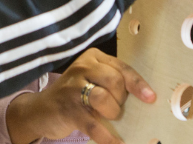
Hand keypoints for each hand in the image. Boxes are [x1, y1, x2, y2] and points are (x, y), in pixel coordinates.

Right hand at [5, 49, 154, 143]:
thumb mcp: (93, 80)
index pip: (121, 67)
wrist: (42, 110)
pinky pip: (93, 124)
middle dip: (120, 99)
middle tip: (115, 107)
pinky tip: (115, 142)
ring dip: (112, 113)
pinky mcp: (68, 109)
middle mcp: (82, 68)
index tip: (151, 98)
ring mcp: (72, 88)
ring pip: (103, 98)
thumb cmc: (76, 95)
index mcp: (93, 57)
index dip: (137, 84)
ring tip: (108, 117)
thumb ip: (113, 82)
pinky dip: (107, 136)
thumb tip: (145, 97)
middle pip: (114, 81)